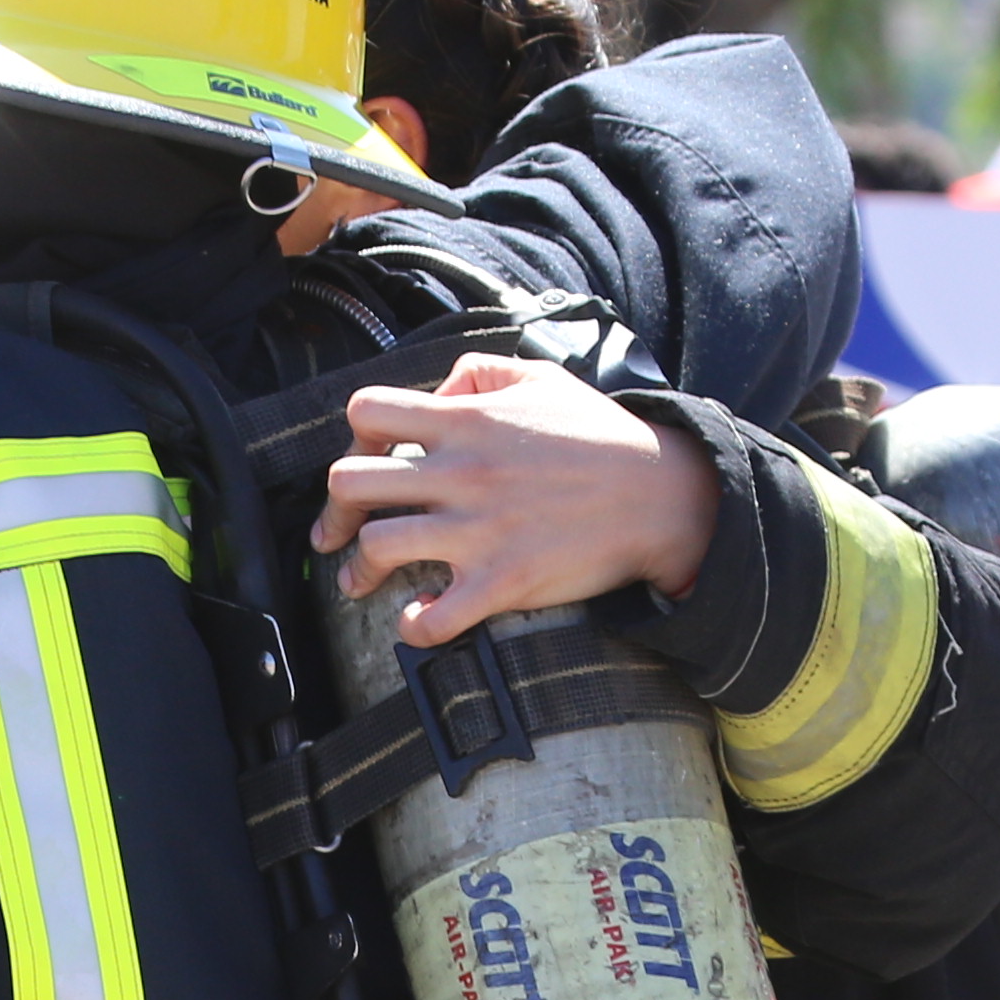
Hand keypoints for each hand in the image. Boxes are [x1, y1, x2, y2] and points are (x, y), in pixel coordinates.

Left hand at [309, 353, 719, 645]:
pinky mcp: (503, 583)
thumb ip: (480, 373)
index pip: (367, 412)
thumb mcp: (543, 379)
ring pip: (376, 549)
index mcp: (466, 422)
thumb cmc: (603, 438)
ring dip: (359, 571)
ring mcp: (479, 531)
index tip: (368, 460)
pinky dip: (414, 626)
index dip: (356, 436)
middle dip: (336, 511)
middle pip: (349, 483)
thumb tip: (438, 392)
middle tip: (341, 531)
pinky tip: (418, 618)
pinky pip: (432, 619)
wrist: (662, 496)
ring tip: (362, 581)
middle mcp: (462, 474)